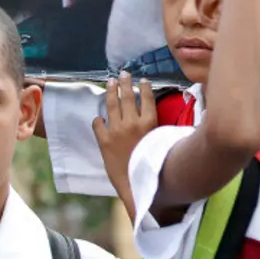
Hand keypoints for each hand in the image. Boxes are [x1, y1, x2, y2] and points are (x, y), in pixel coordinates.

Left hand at [93, 72, 157, 208]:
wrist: (136, 184)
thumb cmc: (153, 165)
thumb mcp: (161, 142)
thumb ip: (155, 128)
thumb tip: (154, 117)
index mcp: (149, 123)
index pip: (146, 98)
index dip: (144, 88)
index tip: (142, 80)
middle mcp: (132, 123)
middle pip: (127, 97)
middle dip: (125, 83)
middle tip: (123, 74)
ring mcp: (116, 131)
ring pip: (112, 105)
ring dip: (111, 92)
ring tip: (110, 82)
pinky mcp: (104, 142)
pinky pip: (98, 125)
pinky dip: (98, 120)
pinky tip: (99, 117)